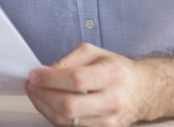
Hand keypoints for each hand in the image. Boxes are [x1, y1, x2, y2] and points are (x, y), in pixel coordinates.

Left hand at [24, 43, 154, 126]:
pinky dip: (55, 115)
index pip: (76, 80)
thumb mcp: (95, 53)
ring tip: (37, 93)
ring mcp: (108, 121)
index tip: (35, 75)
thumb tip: (45, 72)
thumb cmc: (117, 70)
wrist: (141, 91)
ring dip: (44, 107)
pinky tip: (50, 104)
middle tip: (31, 85)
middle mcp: (113, 100)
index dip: (50, 78)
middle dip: (42, 95)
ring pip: (66, 121)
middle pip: (69, 106)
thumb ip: (68, 60)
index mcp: (113, 75)